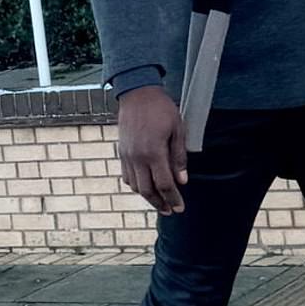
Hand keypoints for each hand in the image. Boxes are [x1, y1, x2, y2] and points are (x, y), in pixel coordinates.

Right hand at [117, 86, 187, 214]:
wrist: (137, 93)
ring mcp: (127, 155)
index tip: (180, 208)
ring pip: (136, 185)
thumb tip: (182, 180)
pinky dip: (136, 185)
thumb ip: (179, 157)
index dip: (173, 198)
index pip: (164, 184)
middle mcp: (137, 157)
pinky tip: (145, 187)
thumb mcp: (178, 130)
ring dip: (148, 197)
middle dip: (160, 204)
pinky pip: (127, 176)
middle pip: (147, 190)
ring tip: (160, 202)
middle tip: (171, 211)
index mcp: (153, 152)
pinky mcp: (122, 152)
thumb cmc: (161, 109)